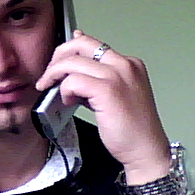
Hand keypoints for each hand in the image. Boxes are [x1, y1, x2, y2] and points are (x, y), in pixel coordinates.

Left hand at [35, 30, 170, 176]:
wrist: (145, 150)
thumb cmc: (132, 128)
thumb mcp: (114, 95)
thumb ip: (95, 79)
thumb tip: (72, 69)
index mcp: (128, 64)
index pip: (91, 44)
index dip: (68, 52)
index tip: (57, 64)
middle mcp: (124, 65)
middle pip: (81, 44)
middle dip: (58, 57)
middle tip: (49, 75)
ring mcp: (117, 76)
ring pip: (73, 61)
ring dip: (55, 75)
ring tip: (55, 91)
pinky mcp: (108, 90)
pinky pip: (73, 81)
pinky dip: (65, 90)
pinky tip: (68, 102)